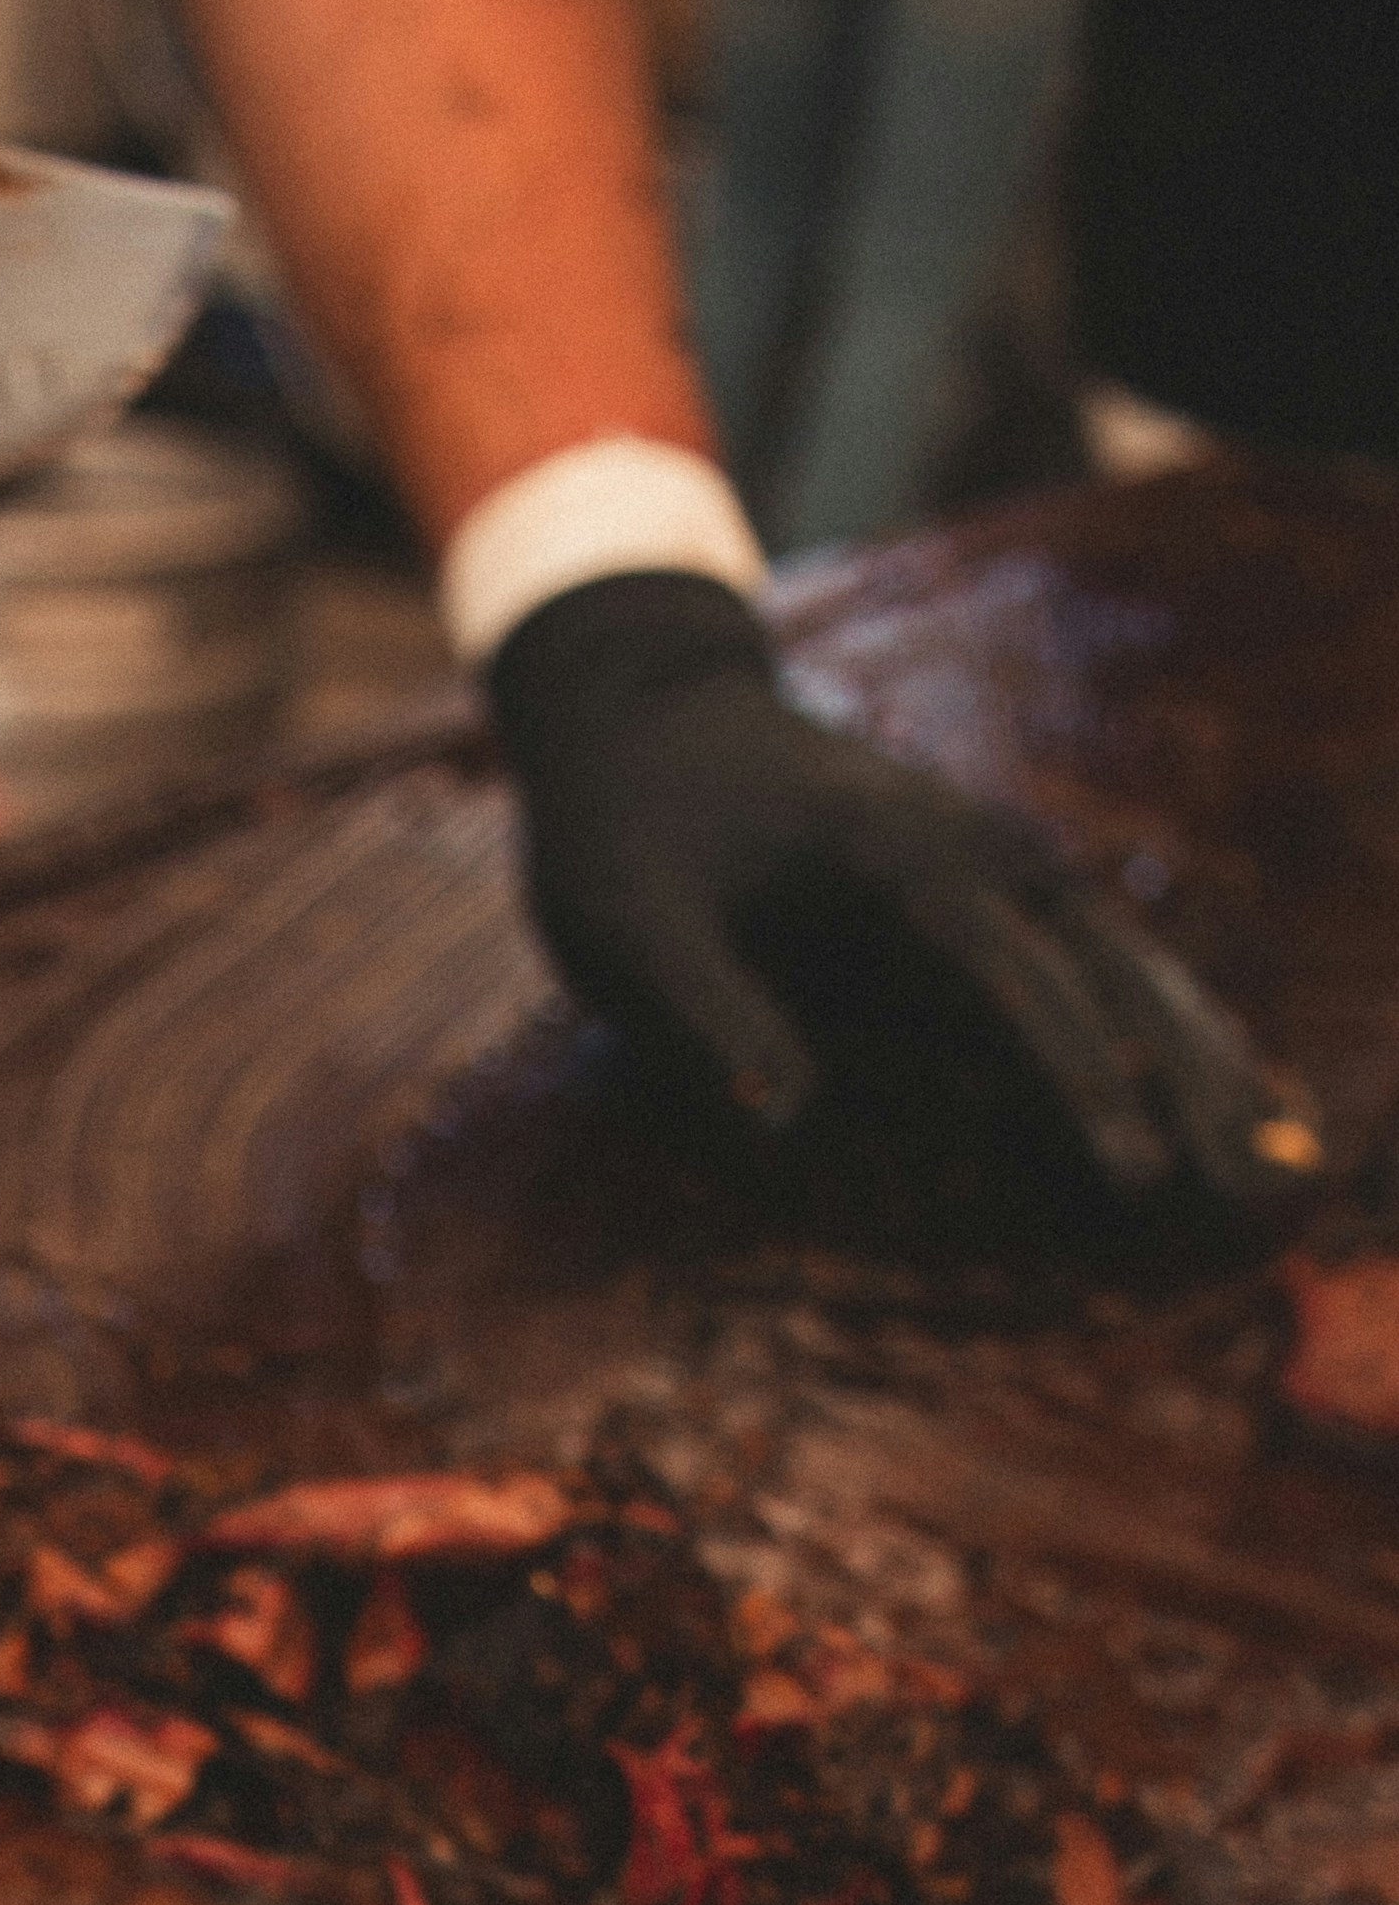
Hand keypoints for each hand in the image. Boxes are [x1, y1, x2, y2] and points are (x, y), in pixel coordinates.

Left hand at [486, 569, 1314, 1217]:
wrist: (648, 720)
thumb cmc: (629, 831)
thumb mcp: (626, 921)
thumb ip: (701, 1009)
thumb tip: (783, 1113)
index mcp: (901, 862)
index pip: (1019, 981)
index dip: (1083, 1081)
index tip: (1133, 1173)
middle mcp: (980, 854)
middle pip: (1118, 976)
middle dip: (1195, 1082)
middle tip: (1259, 1185)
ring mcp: (1000, 867)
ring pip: (1135, 971)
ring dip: (1210, 1062)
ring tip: (1279, 1162)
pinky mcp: (996, 893)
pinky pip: (1106, 969)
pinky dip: (1173, 1031)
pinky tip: (1231, 1094)